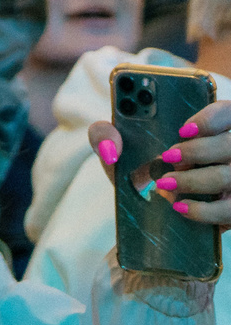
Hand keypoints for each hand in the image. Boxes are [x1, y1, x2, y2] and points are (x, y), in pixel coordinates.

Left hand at [122, 100, 230, 225]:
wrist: (149, 212)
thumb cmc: (139, 170)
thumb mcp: (119, 150)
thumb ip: (105, 134)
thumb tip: (110, 146)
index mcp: (206, 129)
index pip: (228, 112)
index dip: (211, 118)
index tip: (183, 129)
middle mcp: (227, 153)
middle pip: (229, 144)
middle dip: (196, 151)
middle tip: (167, 157)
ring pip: (229, 176)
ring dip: (195, 180)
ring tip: (164, 184)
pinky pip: (230, 210)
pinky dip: (204, 210)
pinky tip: (178, 207)